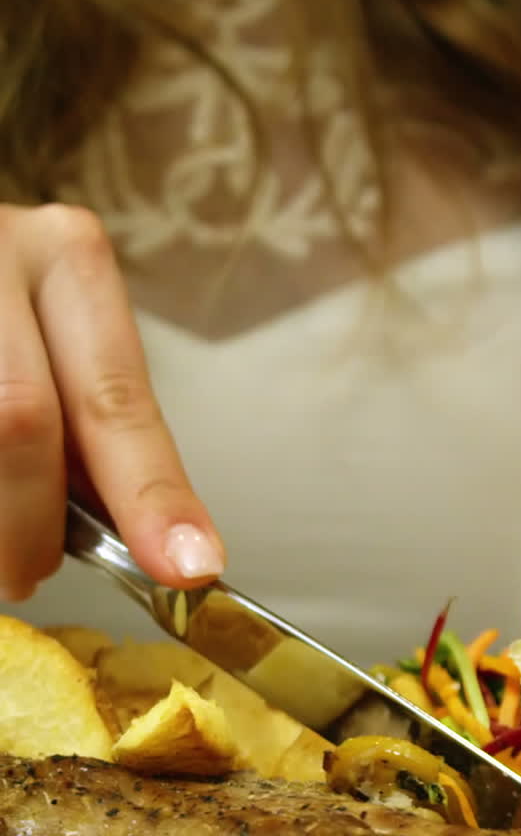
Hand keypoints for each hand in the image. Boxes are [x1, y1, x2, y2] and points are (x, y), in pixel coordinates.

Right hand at [0, 203, 224, 600]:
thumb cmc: (7, 317)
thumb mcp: (59, 340)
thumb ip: (90, 423)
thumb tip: (141, 536)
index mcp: (67, 262)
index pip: (115, 398)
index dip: (150, 494)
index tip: (188, 564)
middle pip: (22, 419)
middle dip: (29, 527)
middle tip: (30, 573)